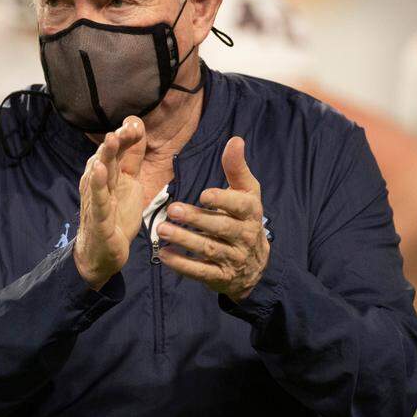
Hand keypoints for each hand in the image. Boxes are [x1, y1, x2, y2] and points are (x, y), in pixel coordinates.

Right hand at [74, 117, 146, 289]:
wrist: (103, 253)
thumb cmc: (115, 215)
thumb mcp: (129, 182)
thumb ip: (132, 157)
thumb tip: (137, 126)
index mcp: (107, 173)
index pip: (117, 150)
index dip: (126, 136)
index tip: (136, 124)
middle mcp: (98, 183)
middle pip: (107, 157)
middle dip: (116, 141)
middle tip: (126, 127)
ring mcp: (97, 200)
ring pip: (100, 175)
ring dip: (105, 156)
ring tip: (111, 139)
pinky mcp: (99, 219)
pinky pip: (98, 200)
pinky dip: (97, 185)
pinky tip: (98, 170)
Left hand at [156, 136, 268, 301]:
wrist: (255, 264)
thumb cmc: (244, 217)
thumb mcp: (246, 192)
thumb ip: (236, 168)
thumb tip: (235, 139)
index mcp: (251, 212)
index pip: (240, 205)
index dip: (223, 200)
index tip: (203, 194)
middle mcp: (245, 236)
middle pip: (221, 227)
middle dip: (196, 219)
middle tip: (171, 209)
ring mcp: (233, 258)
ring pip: (209, 250)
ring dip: (184, 240)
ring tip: (161, 230)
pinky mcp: (220, 277)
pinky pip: (201, 272)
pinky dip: (182, 264)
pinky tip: (164, 254)